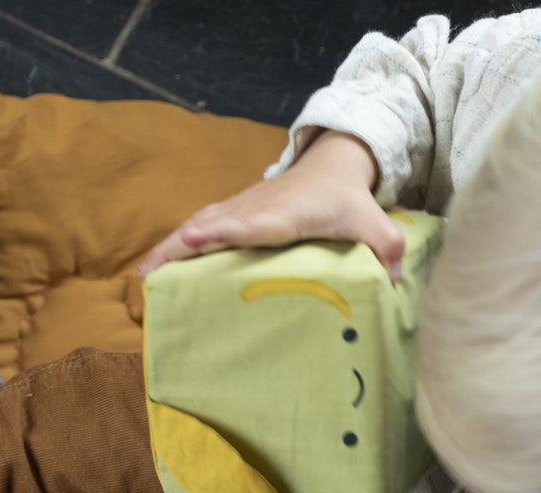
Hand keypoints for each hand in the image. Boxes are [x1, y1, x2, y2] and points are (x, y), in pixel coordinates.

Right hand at [137, 129, 405, 278]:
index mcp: (287, 214)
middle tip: (149, 275)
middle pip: (212, 227)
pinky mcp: (232, 213)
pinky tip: (153, 269)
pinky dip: (173, 246)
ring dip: (168, 250)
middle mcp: (256, 209)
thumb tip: (397, 282)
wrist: (330, 163)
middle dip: (180, 247)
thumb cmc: (350, 199)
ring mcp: (240, 209)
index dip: (225, 232)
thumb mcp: (375, 222)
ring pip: (197, 227)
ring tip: (142, 280)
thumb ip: (389, 249)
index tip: (195, 239)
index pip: (253, 224)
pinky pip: (197, 228)